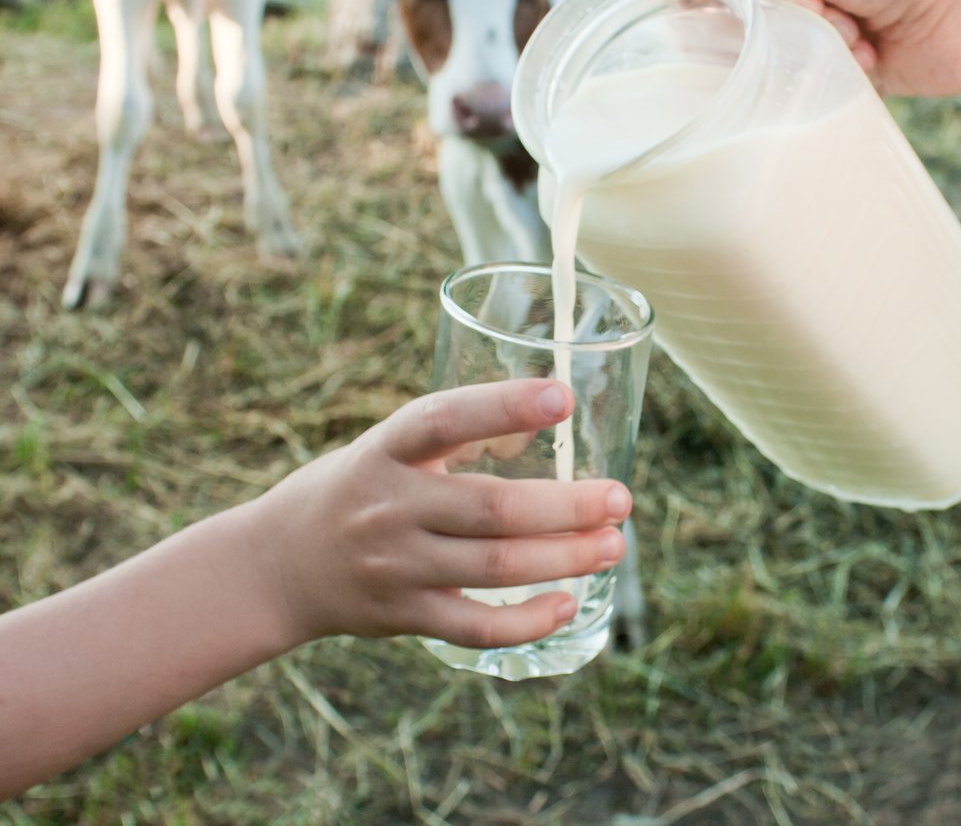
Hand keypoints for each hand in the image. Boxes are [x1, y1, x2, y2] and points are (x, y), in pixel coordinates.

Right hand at [247, 380, 630, 649]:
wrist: (276, 565)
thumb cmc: (357, 490)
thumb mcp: (389, 447)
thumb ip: (459, 435)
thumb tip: (551, 413)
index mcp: (386, 449)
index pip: (445, 419)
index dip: (504, 406)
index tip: (562, 397)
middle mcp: (389, 506)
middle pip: (492, 507)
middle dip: (568, 505)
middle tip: (621, 499)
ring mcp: (395, 566)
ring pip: (494, 567)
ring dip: (564, 557)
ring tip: (611, 546)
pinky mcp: (401, 616)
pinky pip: (474, 626)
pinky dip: (525, 620)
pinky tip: (566, 604)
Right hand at [672, 0, 960, 95]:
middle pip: (718, 12)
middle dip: (774, 18)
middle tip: (826, 4)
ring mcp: (795, 10)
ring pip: (754, 54)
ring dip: (808, 44)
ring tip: (855, 27)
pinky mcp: (819, 57)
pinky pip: (789, 82)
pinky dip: (830, 70)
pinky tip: (868, 51)